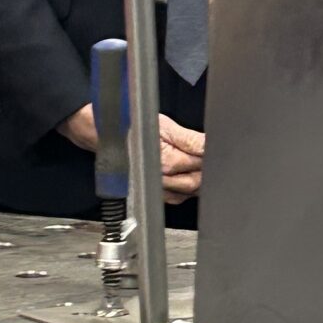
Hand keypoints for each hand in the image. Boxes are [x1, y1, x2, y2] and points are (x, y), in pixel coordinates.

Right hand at [57, 105, 204, 201]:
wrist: (106, 137)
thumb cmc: (130, 128)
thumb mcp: (164, 126)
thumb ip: (190, 139)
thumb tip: (210, 145)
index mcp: (166, 163)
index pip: (201, 165)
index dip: (211, 156)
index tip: (216, 149)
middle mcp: (162, 182)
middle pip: (198, 182)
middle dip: (207, 169)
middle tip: (208, 154)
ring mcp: (159, 191)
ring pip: (190, 192)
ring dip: (197, 179)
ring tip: (194, 161)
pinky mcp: (157, 195)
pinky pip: (179, 196)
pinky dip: (186, 187)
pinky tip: (185, 174)